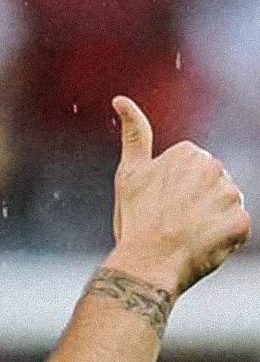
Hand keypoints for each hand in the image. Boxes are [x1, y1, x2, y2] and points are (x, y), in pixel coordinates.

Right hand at [107, 95, 249, 295]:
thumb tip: (120, 98)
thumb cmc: (134, 220)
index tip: (158, 205)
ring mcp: (230, 196)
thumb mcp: (129, 174)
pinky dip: (220, 240)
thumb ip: (134, 134)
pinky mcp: (241, 223)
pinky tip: (199, 246)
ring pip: (223, 208)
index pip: (191, 171)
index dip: (172, 191)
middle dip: (195, 203)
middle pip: (211, 187)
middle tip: (170, 223)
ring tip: (184, 236)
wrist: (145, 263)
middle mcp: (215, 168)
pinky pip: (235, 231)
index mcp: (189, 153)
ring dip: (209, 222)